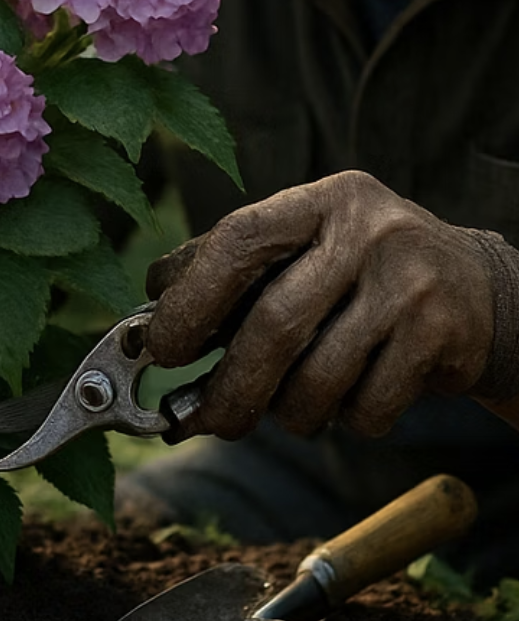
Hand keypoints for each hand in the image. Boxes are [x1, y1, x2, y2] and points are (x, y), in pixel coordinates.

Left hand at [146, 171, 499, 440]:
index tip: (161, 347)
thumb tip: (146, 330)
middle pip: (276, 324)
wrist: (473, 285)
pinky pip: (367, 409)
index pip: (239, 238)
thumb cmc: (353, 268)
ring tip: (290, 405)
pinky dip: (345, 420)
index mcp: (318, 200)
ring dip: (288, 413)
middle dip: (230, 387)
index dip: (191, 299)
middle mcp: (366, 232)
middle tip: (203, 417)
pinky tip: (353, 394)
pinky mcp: (442, 335)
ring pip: (319, 381)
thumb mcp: (299, 245)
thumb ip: (228, 274)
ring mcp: (409, 283)